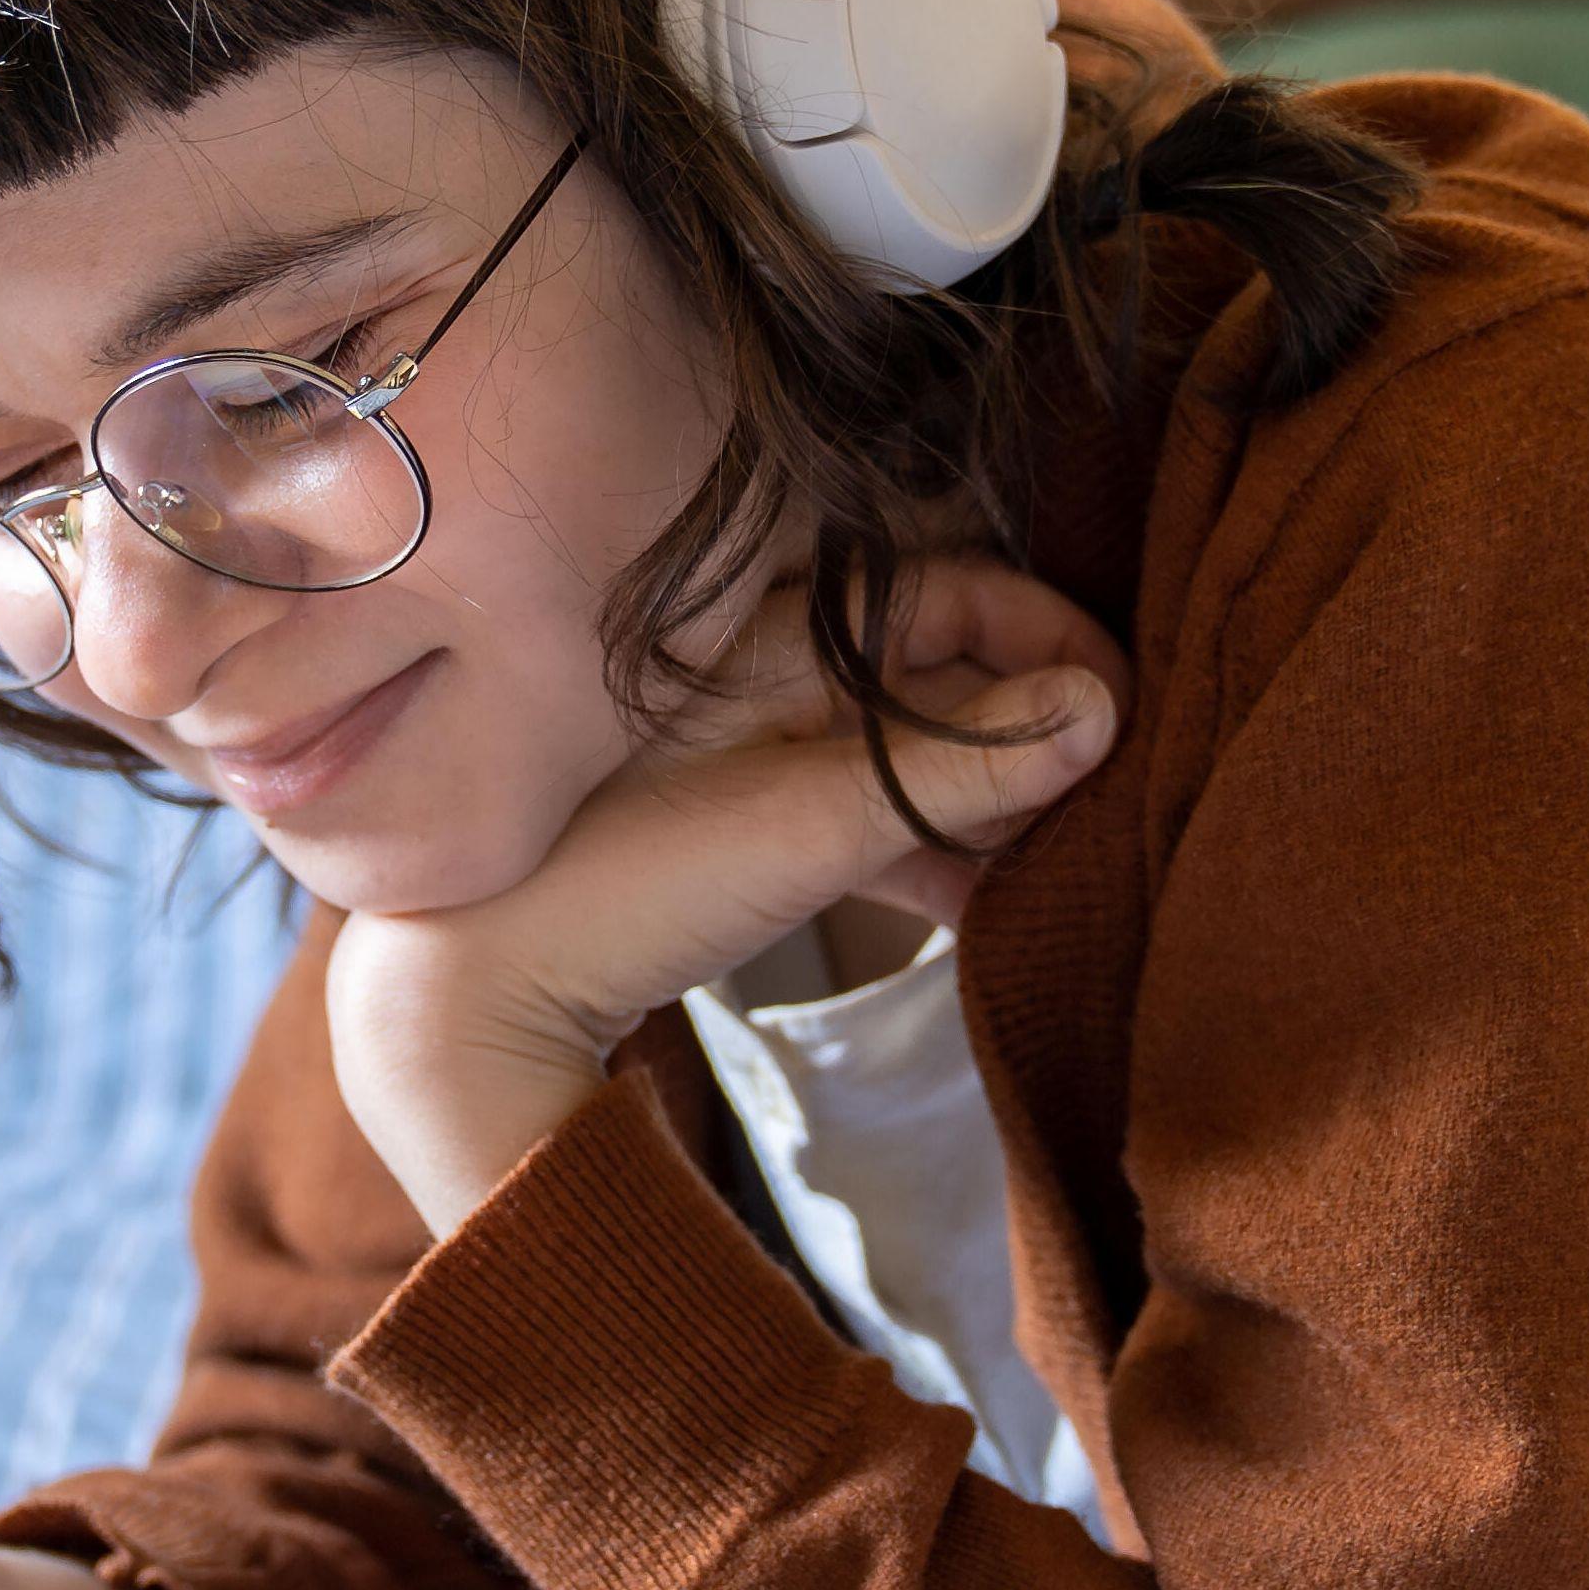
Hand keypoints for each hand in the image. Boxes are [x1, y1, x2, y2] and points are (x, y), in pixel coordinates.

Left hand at [325, 555, 1126, 1234]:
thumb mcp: (808, 820)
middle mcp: (762, 672)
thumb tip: (1100, 708)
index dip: (1043, 635)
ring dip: (996, 796)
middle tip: (1115, 789)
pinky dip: (935, 851)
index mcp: (763, 630)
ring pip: (913, 749)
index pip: (944, 590)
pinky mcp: (747, 833)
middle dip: (1035, 723)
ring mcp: (754, 752)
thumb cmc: (612, 886)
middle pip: (939, 670)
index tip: (1120, 702)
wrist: (468, 1000)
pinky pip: (869, 817)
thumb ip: (955, 766)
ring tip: (1070, 853)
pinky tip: (995, 901)